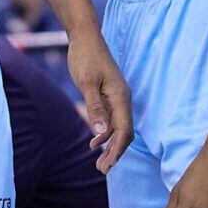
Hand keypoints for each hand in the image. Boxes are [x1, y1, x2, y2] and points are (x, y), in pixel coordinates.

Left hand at [66, 28, 131, 172]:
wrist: (84, 37)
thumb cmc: (85, 56)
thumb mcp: (87, 82)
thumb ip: (95, 107)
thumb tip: (101, 132)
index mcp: (120, 97)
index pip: (124, 130)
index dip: (116, 150)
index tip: (106, 165)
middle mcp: (122, 98)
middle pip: (124, 132)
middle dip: (115, 153)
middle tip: (102, 170)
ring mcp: (116, 97)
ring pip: (118, 127)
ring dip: (110, 145)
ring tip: (99, 163)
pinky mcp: (108, 94)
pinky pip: (111, 119)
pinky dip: (105, 133)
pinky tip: (95, 142)